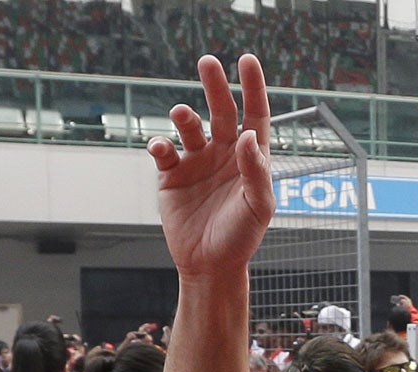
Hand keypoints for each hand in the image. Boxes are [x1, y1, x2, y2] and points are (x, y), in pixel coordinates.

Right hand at [150, 54, 275, 280]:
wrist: (210, 266)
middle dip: (215, 86)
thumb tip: (248, 135)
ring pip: (189, 127)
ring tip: (182, 115)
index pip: (254, 114)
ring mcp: (196, 163)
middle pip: (220, 110)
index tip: (246, 60)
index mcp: (250, 158)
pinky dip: (159, 144)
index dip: (252, 87)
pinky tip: (161, 148)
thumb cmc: (241, 238)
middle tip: (207, 62)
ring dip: (184, 116)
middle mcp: (223, 154)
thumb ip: (255, 170)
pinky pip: (164, 152)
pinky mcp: (172, 176)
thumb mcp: (258, 206)